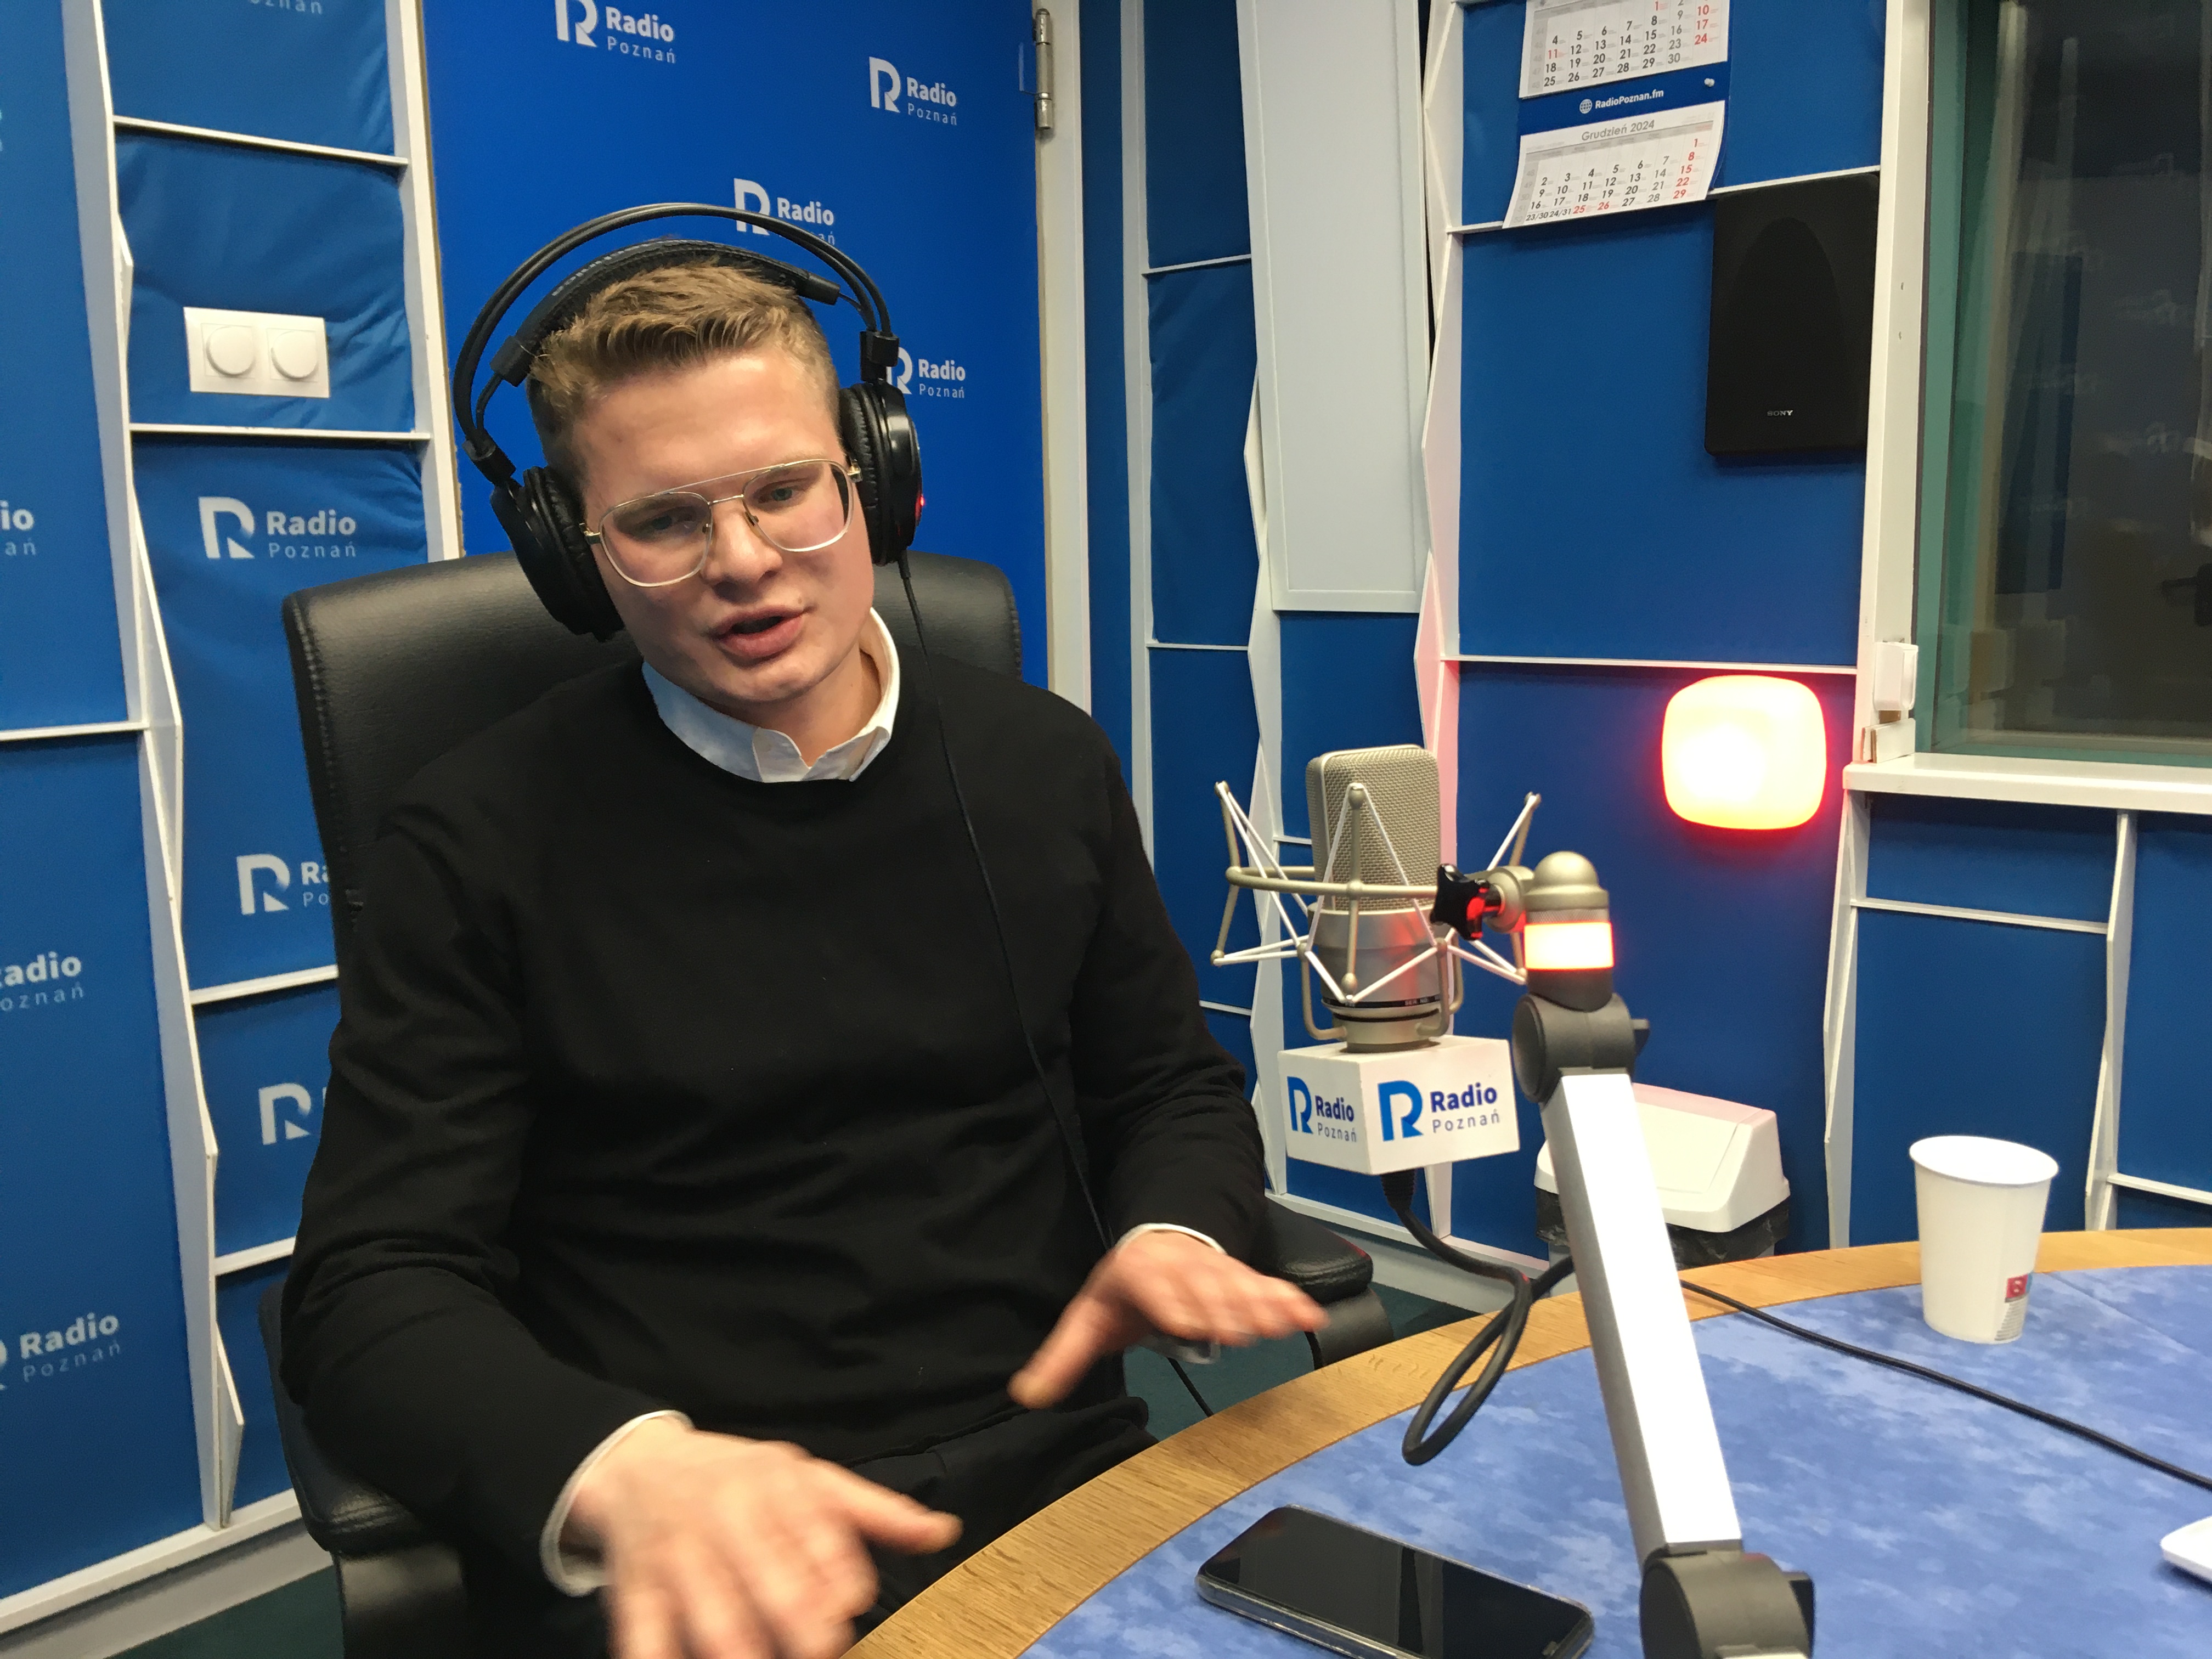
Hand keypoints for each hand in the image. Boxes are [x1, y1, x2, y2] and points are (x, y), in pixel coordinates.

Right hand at [567, 1418, 960, 1658]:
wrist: (638, 1469)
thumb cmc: (739, 1479)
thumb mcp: (810, 1479)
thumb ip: (877, 1511)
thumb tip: (946, 1533)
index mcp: (778, 1489)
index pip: (822, 1536)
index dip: (842, 1579)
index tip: (851, 1605)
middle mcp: (729, 1521)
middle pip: (776, 1587)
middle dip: (806, 1632)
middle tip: (823, 1650)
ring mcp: (680, 1561)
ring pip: (717, 1623)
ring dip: (747, 1654)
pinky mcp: (637, 1595)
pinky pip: (648, 1640)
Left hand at [1008, 1230, 1325, 1407]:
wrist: (1158, 1241)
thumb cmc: (1125, 1290)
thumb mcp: (1088, 1318)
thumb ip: (1063, 1358)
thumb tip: (1026, 1396)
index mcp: (1139, 1275)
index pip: (1157, 1291)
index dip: (1174, 1306)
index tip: (1189, 1326)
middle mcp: (1181, 1267)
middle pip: (1205, 1288)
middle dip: (1223, 1308)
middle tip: (1242, 1333)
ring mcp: (1216, 1269)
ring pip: (1240, 1284)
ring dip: (1262, 1303)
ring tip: (1284, 1323)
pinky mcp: (1243, 1276)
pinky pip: (1268, 1285)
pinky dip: (1289, 1300)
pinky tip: (1310, 1318)